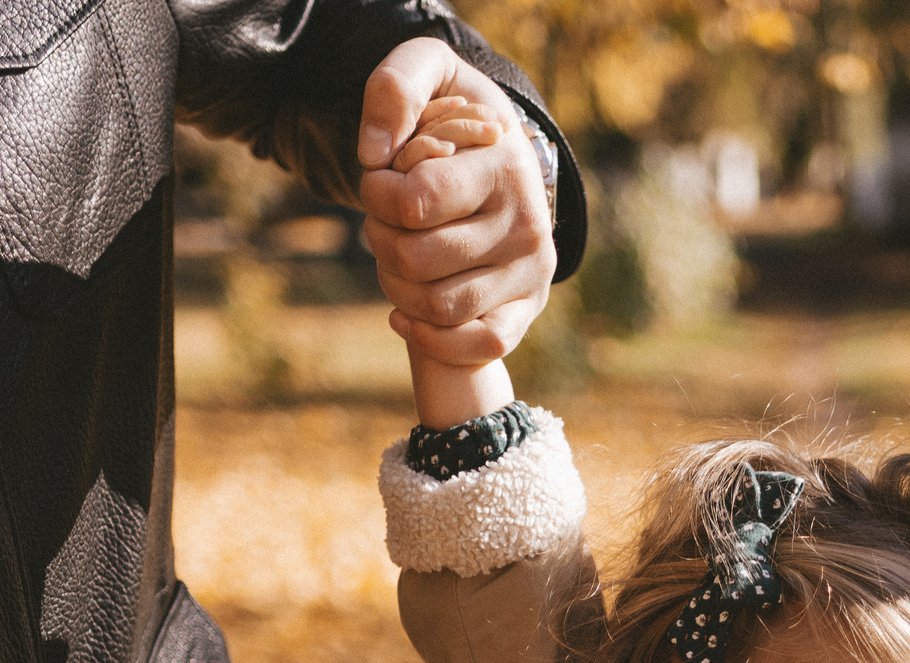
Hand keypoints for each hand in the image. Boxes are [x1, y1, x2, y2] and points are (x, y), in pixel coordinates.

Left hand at [356, 41, 554, 367]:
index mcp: (507, 167)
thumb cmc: (455, 116)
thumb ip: (397, 88)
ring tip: (395, 258)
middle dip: (381, 240)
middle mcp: (528, 224)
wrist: (501, 155)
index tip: (378, 179)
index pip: (416, 200)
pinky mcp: (526, 309)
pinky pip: (480, 344)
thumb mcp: (430, 72)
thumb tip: (376, 155)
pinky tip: (401, 313)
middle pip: (419, 260)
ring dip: (396, 286)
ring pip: (439, 306)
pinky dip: (430, 338)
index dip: (376, 194)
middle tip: (384, 220)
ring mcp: (532, 272)